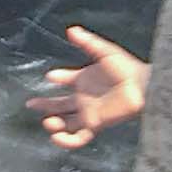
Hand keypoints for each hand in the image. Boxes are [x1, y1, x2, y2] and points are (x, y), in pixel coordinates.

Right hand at [27, 25, 149, 145]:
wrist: (141, 87)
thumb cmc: (125, 68)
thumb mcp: (104, 51)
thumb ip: (86, 42)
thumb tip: (70, 30)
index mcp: (85, 79)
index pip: (66, 79)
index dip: (57, 77)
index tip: (49, 76)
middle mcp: (84, 98)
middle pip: (60, 104)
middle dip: (45, 105)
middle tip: (30, 103)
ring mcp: (88, 112)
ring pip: (66, 123)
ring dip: (54, 123)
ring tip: (47, 121)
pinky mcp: (94, 124)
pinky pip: (78, 138)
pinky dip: (66, 141)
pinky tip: (56, 136)